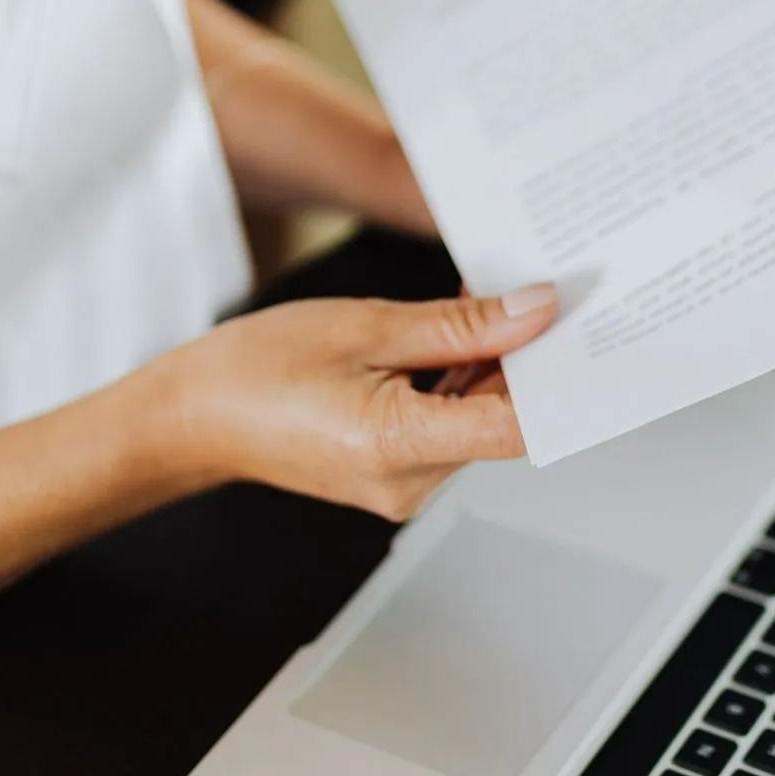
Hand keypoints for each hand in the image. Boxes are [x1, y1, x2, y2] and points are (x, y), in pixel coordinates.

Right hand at [167, 286, 555, 520]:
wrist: (190, 417)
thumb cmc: (255, 369)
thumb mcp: (366, 326)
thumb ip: (460, 325)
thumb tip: (536, 314)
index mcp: (398, 446)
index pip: (517, 426)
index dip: (559, 378)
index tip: (585, 331)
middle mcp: (409, 482)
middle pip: (500, 420)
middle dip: (519, 355)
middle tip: (526, 290)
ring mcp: (402, 485)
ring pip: (477, 420)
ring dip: (485, 364)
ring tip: (471, 303)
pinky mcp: (395, 474)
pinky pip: (448, 425)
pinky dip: (456, 382)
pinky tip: (446, 337)